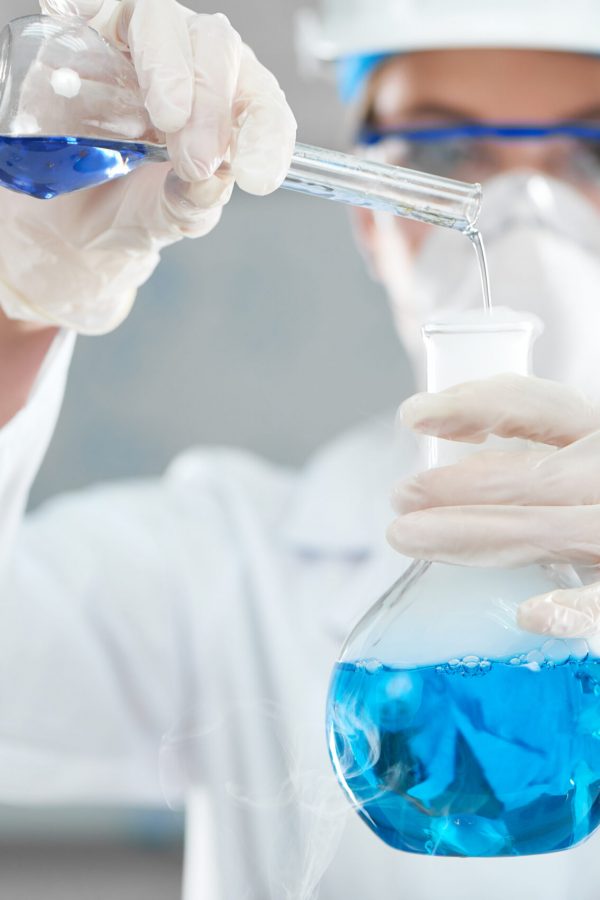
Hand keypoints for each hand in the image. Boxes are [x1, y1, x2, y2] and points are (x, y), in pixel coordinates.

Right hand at [0, 0, 295, 333]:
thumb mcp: (171, 218)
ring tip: (167, 118)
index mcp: (231, 107)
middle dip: (212, 105)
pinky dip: (91, 13)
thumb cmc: (136, 208)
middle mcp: (192, 63)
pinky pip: (96, 8)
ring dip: (169, 67)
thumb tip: (211, 180)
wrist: (73, 220)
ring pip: (161, 19)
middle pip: (216, 47)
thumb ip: (195, 203)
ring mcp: (138, 43)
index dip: (266, 136)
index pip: (263, 104)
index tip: (255, 177)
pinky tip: (85, 40)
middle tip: (196, 161)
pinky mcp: (87, 35)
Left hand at [388, 373, 599, 637]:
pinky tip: (532, 613)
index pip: (534, 405)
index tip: (413, 416)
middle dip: (455, 485)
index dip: (471, 403)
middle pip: (528, 473)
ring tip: (412, 538)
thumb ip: (553, 455)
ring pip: (550, 529)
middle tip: (399, 497)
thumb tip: (472, 454)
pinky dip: (578, 609)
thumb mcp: (588, 457)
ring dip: (475, 536)